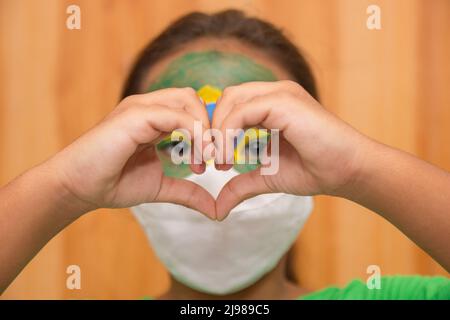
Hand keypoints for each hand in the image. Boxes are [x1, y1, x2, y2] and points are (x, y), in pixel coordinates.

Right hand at [48, 88, 215, 218]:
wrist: (78, 187)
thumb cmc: (113, 183)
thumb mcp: (161, 187)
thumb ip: (189, 192)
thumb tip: (217, 209)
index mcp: (155, 119)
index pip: (192, 109)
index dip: (209, 131)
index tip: (214, 162)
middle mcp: (149, 108)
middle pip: (193, 98)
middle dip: (211, 126)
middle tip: (214, 158)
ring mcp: (140, 108)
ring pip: (187, 100)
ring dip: (204, 129)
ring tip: (205, 159)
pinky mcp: (134, 116)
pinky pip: (174, 115)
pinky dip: (193, 132)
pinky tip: (195, 157)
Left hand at [212, 80, 372, 219]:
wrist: (350, 170)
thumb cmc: (316, 169)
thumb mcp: (269, 176)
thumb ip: (241, 185)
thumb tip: (218, 209)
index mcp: (272, 104)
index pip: (231, 104)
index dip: (217, 129)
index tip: (214, 162)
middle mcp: (275, 93)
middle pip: (227, 98)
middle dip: (213, 127)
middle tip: (211, 160)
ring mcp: (281, 94)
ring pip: (231, 99)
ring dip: (218, 130)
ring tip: (219, 160)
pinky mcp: (285, 102)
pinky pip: (243, 111)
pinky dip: (229, 132)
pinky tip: (230, 156)